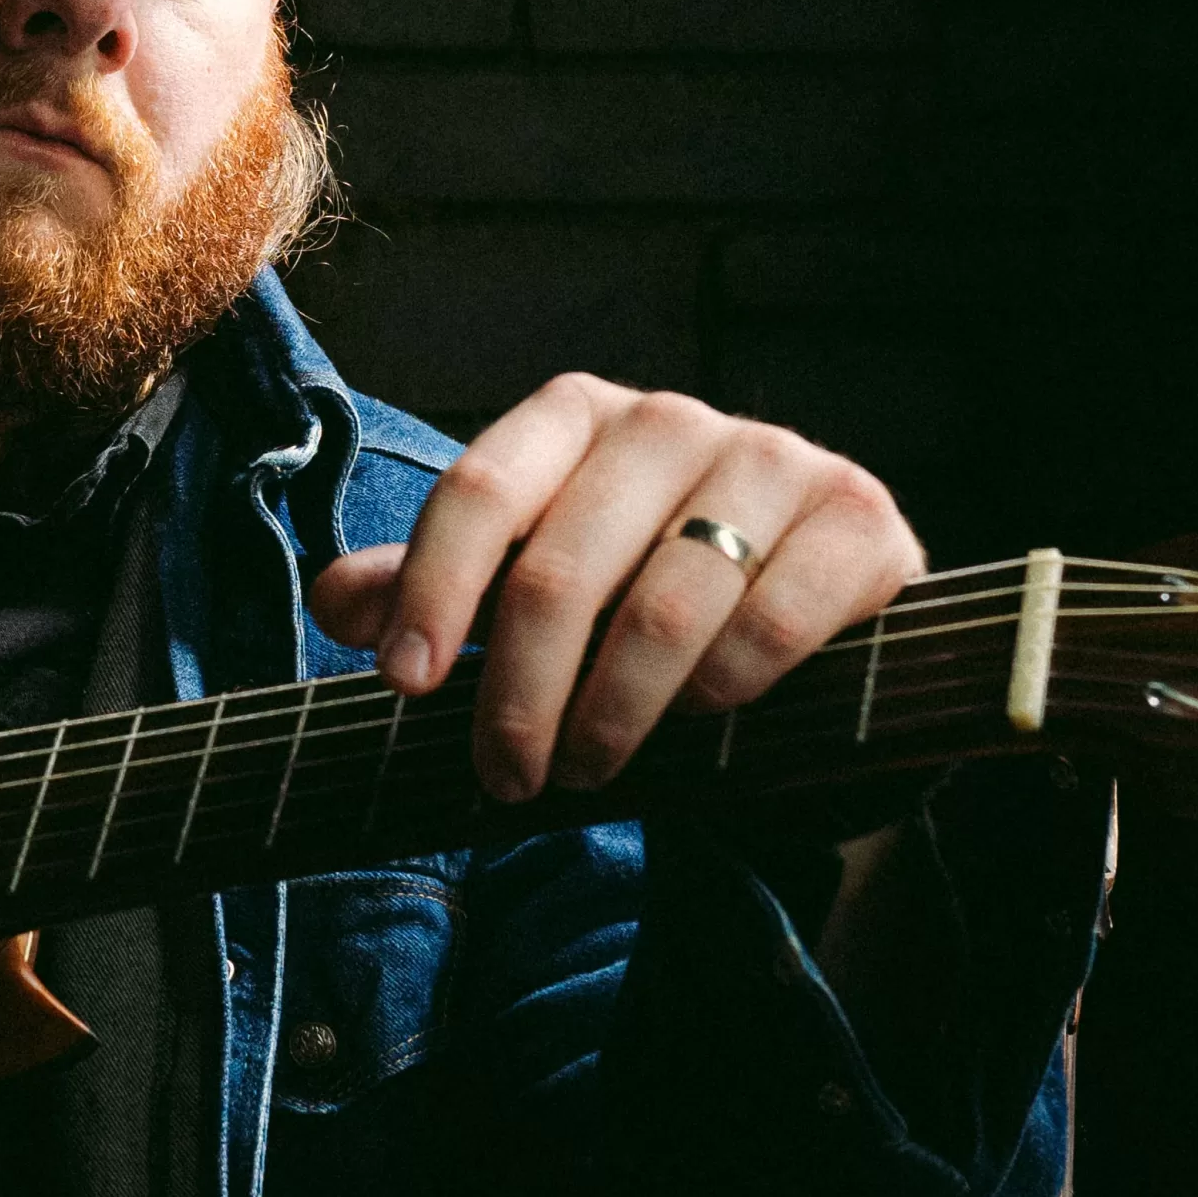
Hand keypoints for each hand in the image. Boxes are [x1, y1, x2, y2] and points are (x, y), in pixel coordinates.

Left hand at [307, 376, 923, 802]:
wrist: (815, 640)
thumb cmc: (649, 606)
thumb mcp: (536, 596)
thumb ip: (438, 591)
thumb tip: (338, 602)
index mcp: (578, 417)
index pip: (480, 491)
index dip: (433, 592)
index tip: (404, 686)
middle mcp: (672, 421)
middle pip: (560, 567)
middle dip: (517, 693)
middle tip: (503, 779)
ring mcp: (775, 460)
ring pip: (662, 607)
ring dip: (611, 714)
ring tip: (586, 772)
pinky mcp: (859, 520)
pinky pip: (768, 620)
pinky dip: (720, 689)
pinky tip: (699, 722)